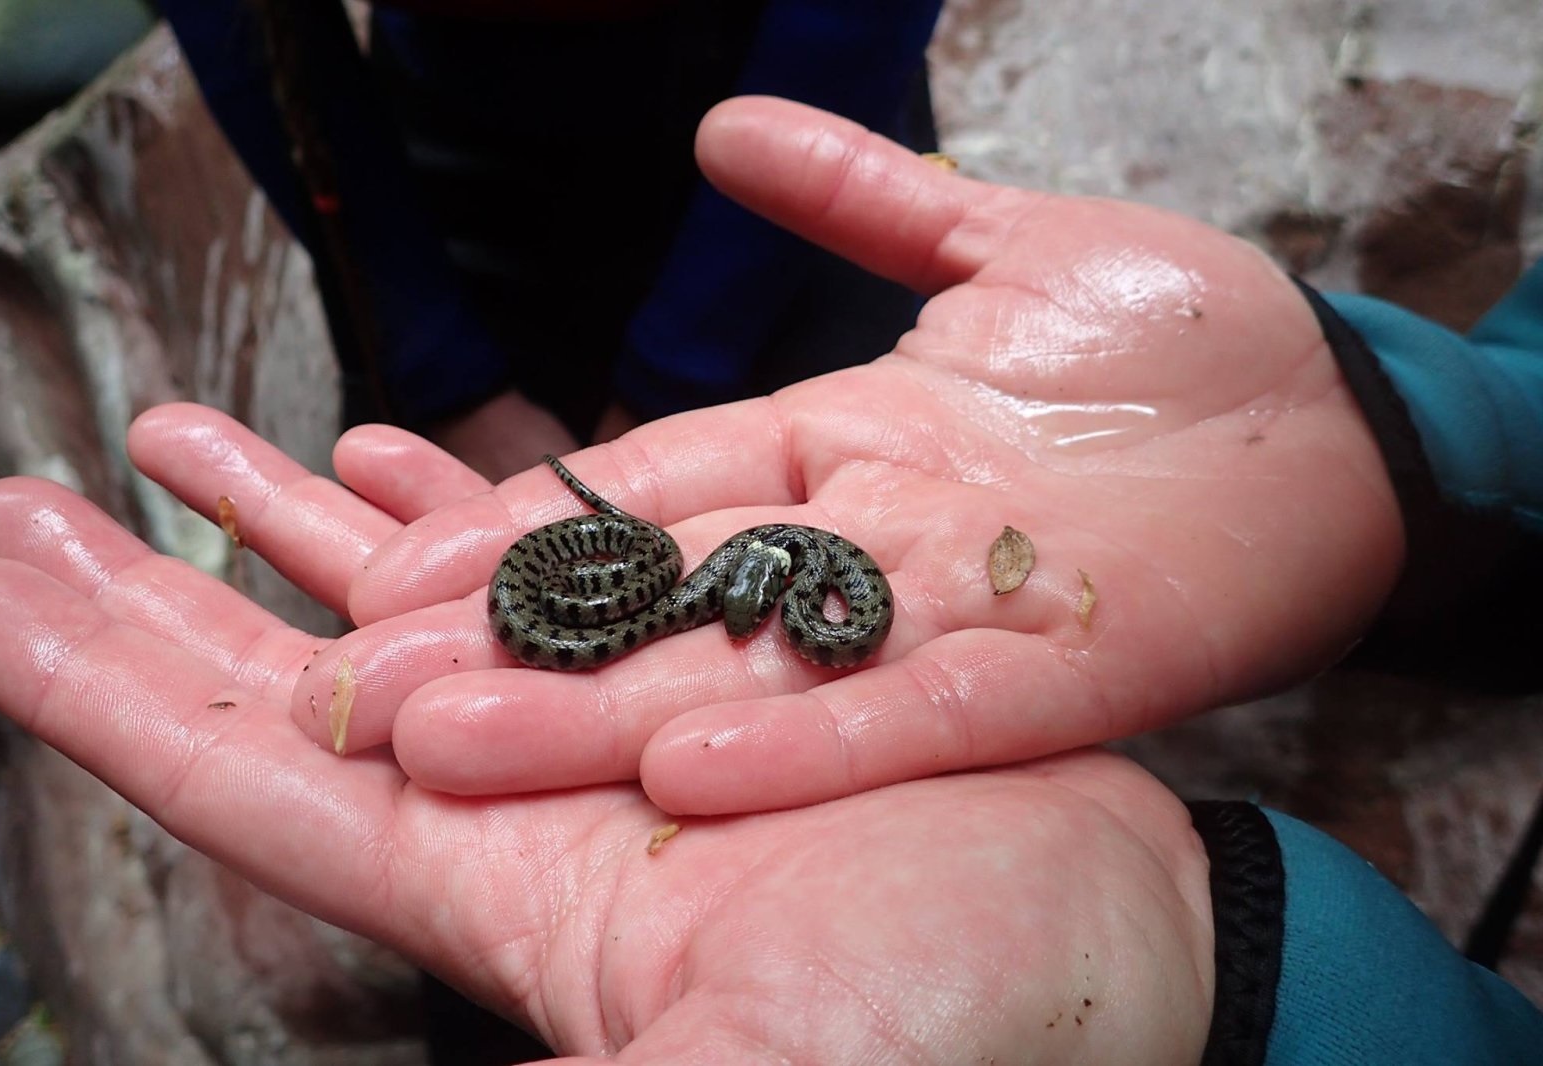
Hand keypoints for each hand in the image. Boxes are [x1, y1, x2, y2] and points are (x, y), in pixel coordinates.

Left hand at [0, 522, 1212, 1058]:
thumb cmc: (970, 1018)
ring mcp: (609, 741)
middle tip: (18, 505)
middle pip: (286, 689)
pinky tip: (410, 466)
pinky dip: (468, 517)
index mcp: (505, 900)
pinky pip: (555, 574)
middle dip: (148, 597)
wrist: (1114, 948)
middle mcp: (530, 813)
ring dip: (286, 529)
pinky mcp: (705, 677)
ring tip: (182, 441)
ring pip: (406, 609)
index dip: (107, 697)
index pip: (251, 789)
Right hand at [102, 95, 1401, 816]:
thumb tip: (722, 137)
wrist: (1342, 421)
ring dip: (603, 718)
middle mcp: (864, 546)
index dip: (518, 529)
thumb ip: (863, 199)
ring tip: (456, 748)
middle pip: (663, 601)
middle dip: (512, 646)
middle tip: (356, 693)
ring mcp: (944, 616)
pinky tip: (680, 772)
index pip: (647, 491)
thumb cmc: (1175, 339)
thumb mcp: (1001, 244)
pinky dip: (794, 745)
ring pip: (749, 673)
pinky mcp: (1044, 673)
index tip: (388, 565)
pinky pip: (902, 716)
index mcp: (840, 447)